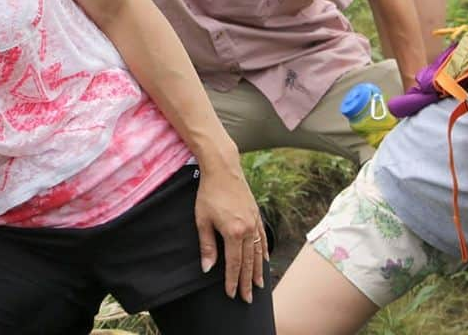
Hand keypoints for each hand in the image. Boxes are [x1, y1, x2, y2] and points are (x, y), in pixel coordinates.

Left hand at [194, 165, 266, 302]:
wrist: (223, 168)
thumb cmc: (209, 193)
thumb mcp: (202, 220)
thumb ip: (207, 246)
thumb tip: (207, 268)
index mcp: (233, 232)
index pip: (233, 264)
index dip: (232, 281)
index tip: (231, 295)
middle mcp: (247, 229)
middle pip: (248, 262)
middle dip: (246, 282)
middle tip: (248, 299)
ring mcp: (254, 222)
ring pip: (258, 252)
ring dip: (257, 270)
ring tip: (258, 285)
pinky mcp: (256, 214)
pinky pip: (262, 238)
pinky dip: (264, 251)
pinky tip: (264, 260)